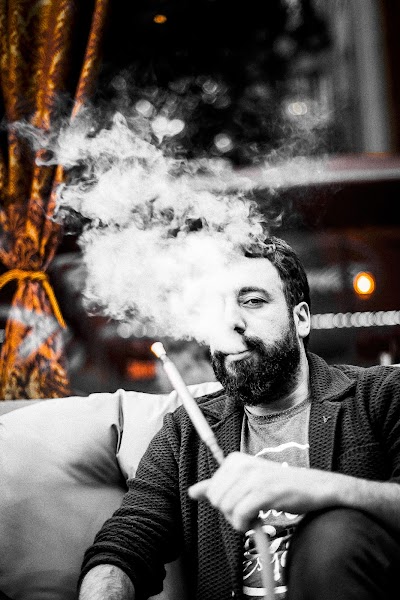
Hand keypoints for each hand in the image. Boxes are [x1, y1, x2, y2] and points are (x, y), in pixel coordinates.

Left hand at [188, 451, 339, 530]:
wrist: (314, 487)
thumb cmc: (280, 486)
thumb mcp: (246, 482)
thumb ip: (218, 486)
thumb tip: (192, 492)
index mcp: (235, 459)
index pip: (211, 490)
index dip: (225, 503)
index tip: (242, 500)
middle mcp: (241, 464)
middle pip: (216, 501)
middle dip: (230, 513)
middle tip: (249, 511)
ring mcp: (253, 477)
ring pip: (227, 509)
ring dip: (240, 521)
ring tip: (256, 515)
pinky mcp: (263, 492)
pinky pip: (239, 516)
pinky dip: (246, 525)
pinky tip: (258, 520)